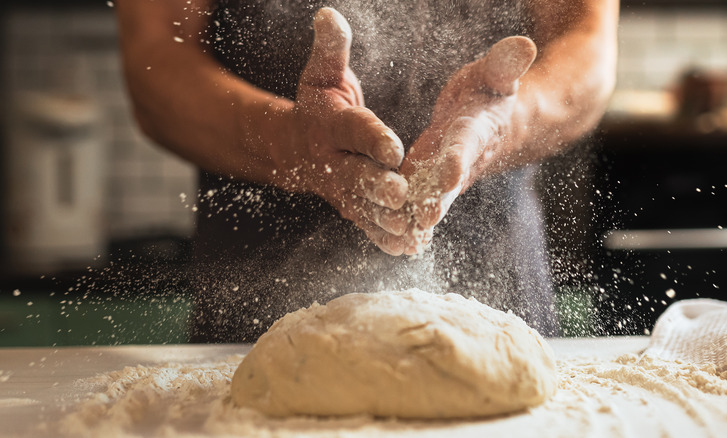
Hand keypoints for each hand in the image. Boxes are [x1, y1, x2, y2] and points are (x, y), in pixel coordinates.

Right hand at [279, 8, 408, 254]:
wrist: (293, 147)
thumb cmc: (318, 105)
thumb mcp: (322, 74)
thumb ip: (331, 49)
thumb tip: (328, 15)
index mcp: (331, 125)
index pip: (353, 130)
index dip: (372, 137)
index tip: (394, 146)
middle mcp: (333, 161)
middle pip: (356, 175)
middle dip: (377, 186)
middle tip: (401, 194)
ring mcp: (340, 189)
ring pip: (362, 206)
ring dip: (384, 219)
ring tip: (410, 228)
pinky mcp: (349, 207)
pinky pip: (365, 224)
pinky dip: (383, 237)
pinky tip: (406, 248)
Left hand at [394, 36, 537, 254]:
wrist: (495, 122)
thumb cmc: (490, 91)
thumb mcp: (496, 74)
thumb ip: (504, 63)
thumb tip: (524, 44)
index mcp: (476, 129)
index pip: (467, 144)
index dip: (458, 158)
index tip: (449, 172)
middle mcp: (462, 159)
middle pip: (449, 182)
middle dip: (437, 201)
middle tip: (422, 220)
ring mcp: (445, 175)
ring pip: (431, 199)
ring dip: (417, 218)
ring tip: (401, 238)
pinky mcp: (430, 182)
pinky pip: (419, 202)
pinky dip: (409, 221)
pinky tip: (393, 241)